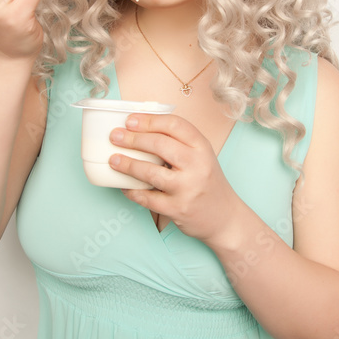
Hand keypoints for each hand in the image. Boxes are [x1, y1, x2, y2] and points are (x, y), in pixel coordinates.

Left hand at [108, 113, 244, 245]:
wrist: (225, 218)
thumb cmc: (207, 183)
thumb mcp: (202, 157)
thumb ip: (179, 144)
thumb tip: (140, 131)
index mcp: (202, 147)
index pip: (175, 125)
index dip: (149, 120)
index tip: (130, 120)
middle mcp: (198, 165)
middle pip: (160, 144)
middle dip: (133, 139)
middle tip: (115, 136)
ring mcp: (188, 188)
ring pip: (150, 172)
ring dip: (127, 165)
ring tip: (113, 159)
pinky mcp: (178, 209)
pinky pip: (147, 198)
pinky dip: (132, 191)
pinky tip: (124, 186)